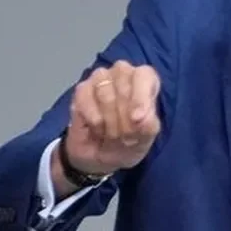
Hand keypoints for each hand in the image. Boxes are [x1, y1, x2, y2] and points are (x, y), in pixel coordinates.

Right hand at [62, 61, 161, 177]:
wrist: (101, 157)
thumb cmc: (128, 141)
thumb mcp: (145, 139)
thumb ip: (149, 126)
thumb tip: (141, 118)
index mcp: (144, 80)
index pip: (144, 75)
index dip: (141, 97)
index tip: (137, 119)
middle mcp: (122, 74)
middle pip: (124, 86)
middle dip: (125, 118)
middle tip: (126, 136)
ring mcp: (100, 79)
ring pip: (104, 93)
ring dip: (110, 121)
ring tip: (112, 135)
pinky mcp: (81, 90)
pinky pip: (86, 101)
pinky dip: (94, 121)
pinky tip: (97, 129)